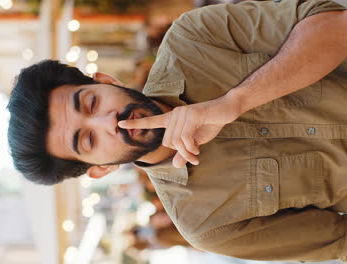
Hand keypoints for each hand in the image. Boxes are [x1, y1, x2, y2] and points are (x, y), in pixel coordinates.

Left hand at [118, 94, 240, 167]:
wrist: (227, 109)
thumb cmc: (212, 123)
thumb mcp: (197, 142)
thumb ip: (185, 151)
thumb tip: (176, 164)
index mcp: (173, 118)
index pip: (151, 120)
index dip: (135, 124)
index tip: (119, 124)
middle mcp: (175, 114)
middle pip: (168, 142)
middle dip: (180, 154)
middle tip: (193, 158)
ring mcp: (183, 113)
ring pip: (176, 142)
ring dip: (187, 153)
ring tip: (196, 156)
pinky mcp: (192, 115)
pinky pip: (184, 138)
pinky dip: (190, 149)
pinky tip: (197, 150)